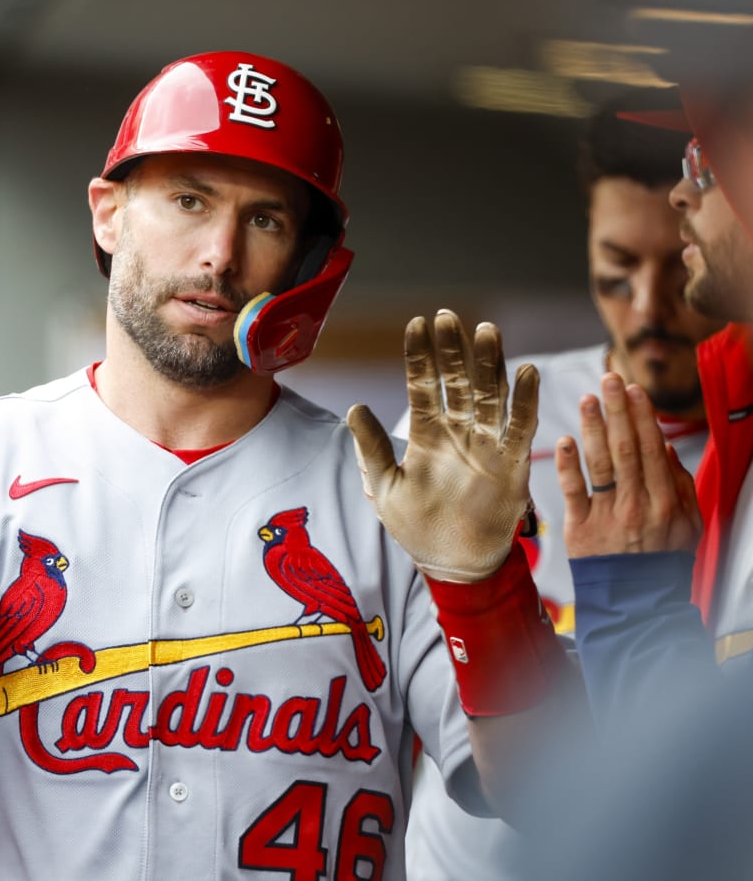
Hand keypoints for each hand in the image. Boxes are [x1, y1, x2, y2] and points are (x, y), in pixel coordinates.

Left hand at [347, 309, 537, 581]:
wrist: (453, 564)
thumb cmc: (416, 527)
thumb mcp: (386, 488)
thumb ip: (373, 448)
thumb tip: (354, 407)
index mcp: (426, 434)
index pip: (423, 385)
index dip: (420, 356)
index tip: (416, 323)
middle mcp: (457, 432)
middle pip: (456, 382)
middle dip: (452, 350)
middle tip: (448, 317)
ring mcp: (486, 445)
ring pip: (489, 396)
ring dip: (490, 364)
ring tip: (487, 331)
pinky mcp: (512, 464)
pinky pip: (521, 429)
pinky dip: (525, 403)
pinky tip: (527, 373)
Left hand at [556, 372, 701, 557]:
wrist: (636, 601)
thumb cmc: (662, 558)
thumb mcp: (688, 524)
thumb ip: (678, 485)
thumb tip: (665, 446)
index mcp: (664, 501)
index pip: (652, 451)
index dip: (643, 418)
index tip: (636, 391)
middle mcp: (636, 505)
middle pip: (626, 450)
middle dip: (618, 412)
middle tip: (610, 380)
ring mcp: (607, 515)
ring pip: (600, 464)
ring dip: (593, 428)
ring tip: (588, 399)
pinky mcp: (580, 527)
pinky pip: (573, 491)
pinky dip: (568, 465)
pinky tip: (565, 440)